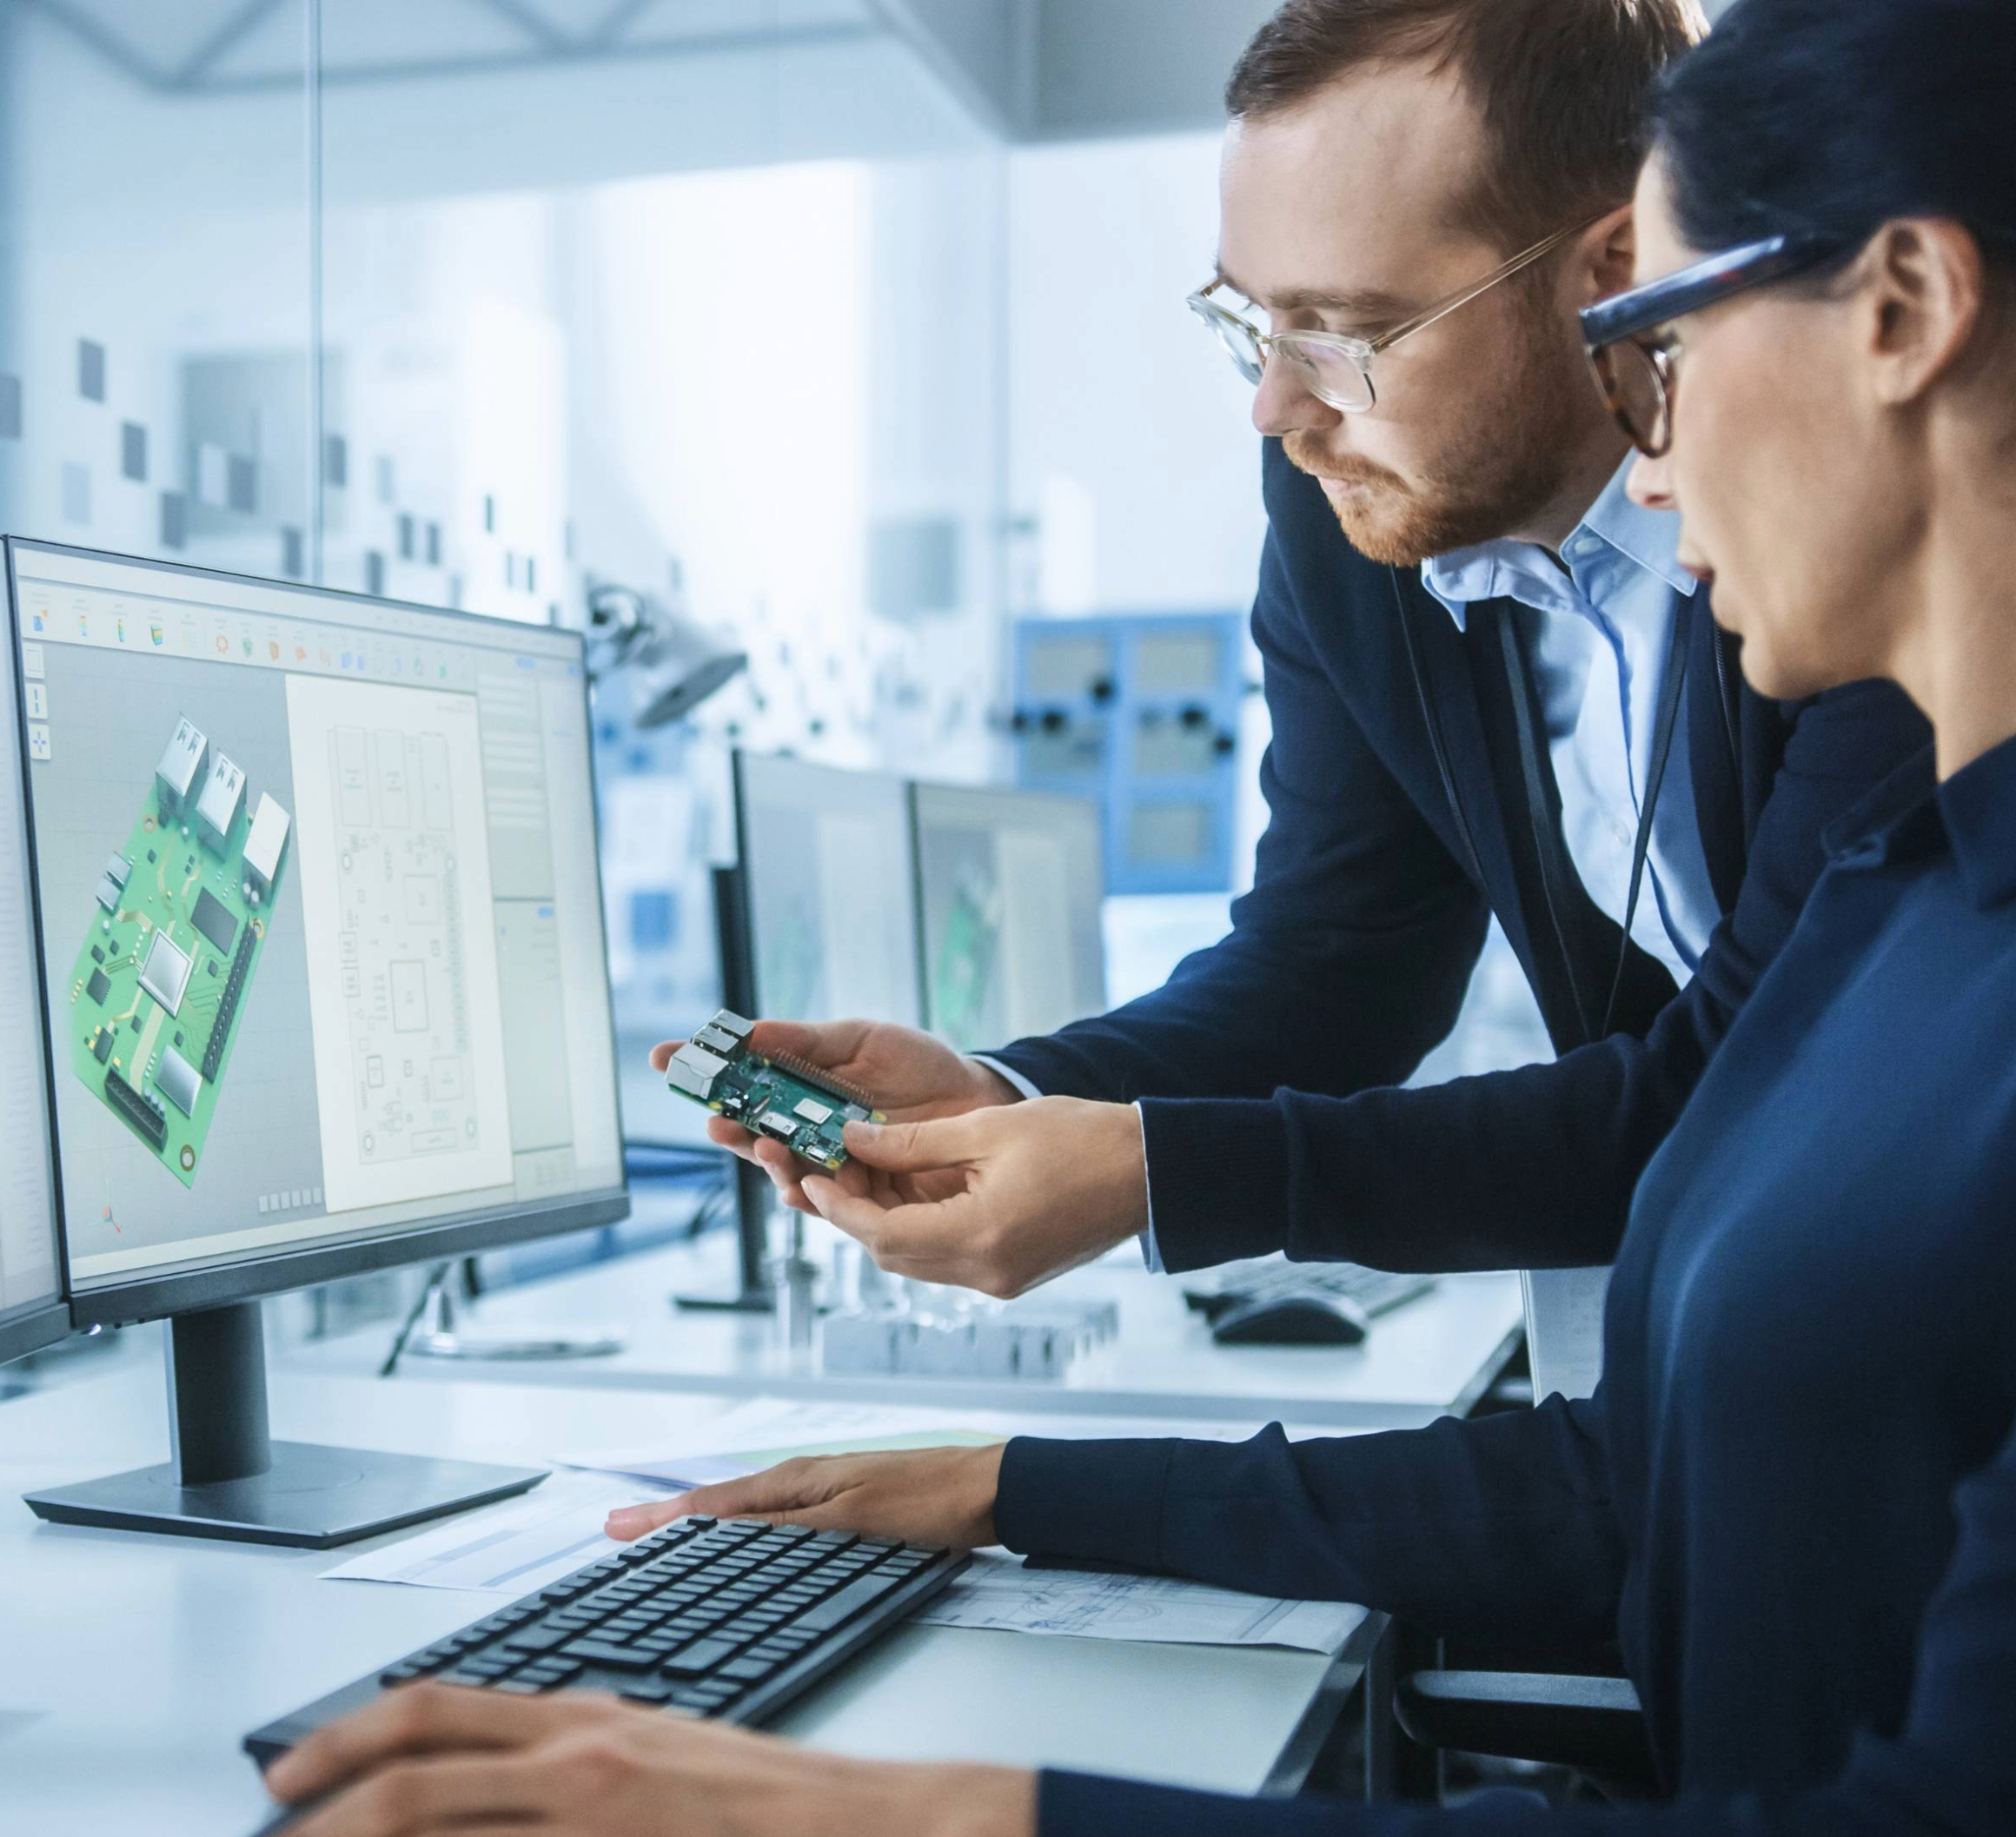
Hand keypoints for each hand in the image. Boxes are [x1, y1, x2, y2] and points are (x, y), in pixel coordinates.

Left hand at [262, 1681, 1035, 1836]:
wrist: (858, 1821)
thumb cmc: (762, 1795)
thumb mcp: (656, 1746)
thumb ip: (573, 1753)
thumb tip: (495, 1775)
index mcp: (582, 1719)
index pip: (431, 1712)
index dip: (342, 1742)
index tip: (288, 1777)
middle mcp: (574, 1761)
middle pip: (407, 1780)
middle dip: (317, 1815)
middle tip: (270, 1833)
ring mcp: (592, 1820)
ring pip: (434, 1835)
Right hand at [605, 1443, 1003, 1549]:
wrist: (991, 1492)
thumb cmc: (930, 1501)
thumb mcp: (851, 1522)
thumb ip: (787, 1530)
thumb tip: (723, 1534)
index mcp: (797, 1480)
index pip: (713, 1504)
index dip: (662, 1519)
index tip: (615, 1527)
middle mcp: (803, 1483)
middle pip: (720, 1505)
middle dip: (669, 1519)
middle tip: (619, 1532)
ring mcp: (822, 1495)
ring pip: (745, 1513)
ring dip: (701, 1525)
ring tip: (660, 1538)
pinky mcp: (843, 1510)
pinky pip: (773, 1522)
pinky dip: (740, 1530)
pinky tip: (736, 1545)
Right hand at [650, 1020, 1019, 1211]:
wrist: (981, 1104)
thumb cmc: (922, 1068)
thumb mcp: (863, 1041)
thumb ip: (807, 1043)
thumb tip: (752, 1031)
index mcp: (801, 1086)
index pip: (741, 1079)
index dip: (703, 1069)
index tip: (665, 1057)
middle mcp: (807, 1129)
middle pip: (751, 1131)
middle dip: (729, 1127)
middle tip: (716, 1120)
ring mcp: (831, 1165)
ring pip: (783, 1171)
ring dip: (768, 1162)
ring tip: (767, 1147)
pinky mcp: (859, 1199)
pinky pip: (823, 1203)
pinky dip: (808, 1194)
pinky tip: (802, 1183)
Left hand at [803, 1096, 1148, 1298]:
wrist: (1150, 1171)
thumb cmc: (1079, 1139)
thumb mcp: (986, 1129)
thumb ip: (913, 1141)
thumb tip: (853, 1141)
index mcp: (978, 1236)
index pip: (881, 1234)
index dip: (838, 1206)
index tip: (811, 1176)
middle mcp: (985, 1273)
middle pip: (893, 1255)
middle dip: (854, 1217)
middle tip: (828, 1171)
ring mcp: (1001, 1281)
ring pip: (917, 1261)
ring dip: (885, 1225)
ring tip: (863, 1177)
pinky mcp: (1012, 1276)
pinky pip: (947, 1260)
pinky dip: (920, 1231)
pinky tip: (911, 1195)